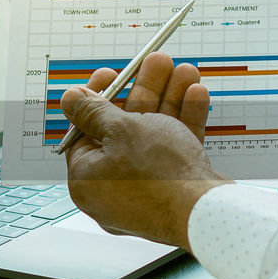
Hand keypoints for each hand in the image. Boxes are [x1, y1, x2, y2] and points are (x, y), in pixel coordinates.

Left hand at [60, 52, 228, 248]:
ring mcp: (146, 192)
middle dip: (145, 92)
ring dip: (169, 101)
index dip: (100, 98)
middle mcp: (113, 188)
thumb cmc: (159, 177)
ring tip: (185, 71)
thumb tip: (70, 99)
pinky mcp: (174, 191)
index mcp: (87, 179)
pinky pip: (174, 152)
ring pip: (154, 137)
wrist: (207, 214)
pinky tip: (196, 96)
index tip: (111, 74)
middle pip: (125, 130)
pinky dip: (184, 124)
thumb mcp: (121, 130)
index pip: (86, 131)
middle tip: (156, 64)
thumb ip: (95, 111)